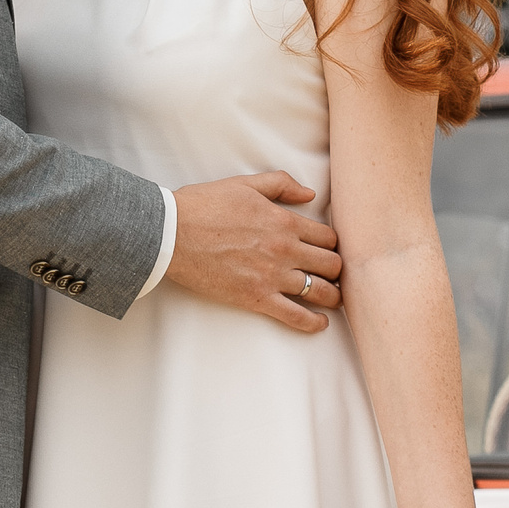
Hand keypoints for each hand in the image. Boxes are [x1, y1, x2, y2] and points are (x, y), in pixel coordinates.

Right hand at [163, 172, 344, 331]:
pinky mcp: (256, 298)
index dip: (332, 245)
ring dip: (333, 296)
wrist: (172, 233)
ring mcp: (273, 276)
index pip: (328, 237)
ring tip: (332, 299)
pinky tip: (319, 323)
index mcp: (285, 221)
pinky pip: (296, 316)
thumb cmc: (203, 206)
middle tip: (332, 275)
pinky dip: (313, 323)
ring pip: (321, 291)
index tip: (327, 250)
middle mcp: (285, 250)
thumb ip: (281, 184)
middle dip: (336, 270)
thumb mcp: (245, 184)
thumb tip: (310, 195)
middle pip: (332, 265)